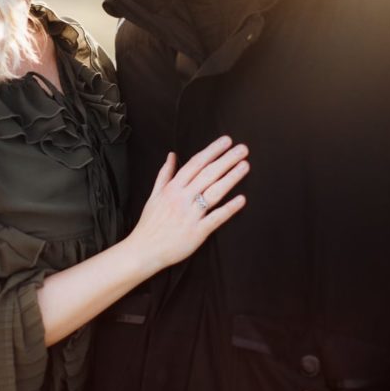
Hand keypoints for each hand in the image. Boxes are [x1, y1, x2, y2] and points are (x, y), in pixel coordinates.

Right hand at [127, 136, 248, 275]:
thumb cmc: (150, 223)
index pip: (195, 164)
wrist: (144, 250)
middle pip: (208, 174)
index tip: (226, 141)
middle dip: (226, 160)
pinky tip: (242, 199)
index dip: (212, 151)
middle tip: (243, 149)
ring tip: (245, 166)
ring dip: (231, 178)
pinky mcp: (198, 232)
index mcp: (172, 188)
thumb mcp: (154, 195)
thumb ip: (164, 174)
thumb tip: (171, 155)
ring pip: (214, 192)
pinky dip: (229, 208)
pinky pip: (216, 218)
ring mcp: (191, 215)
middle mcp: (182, 198)